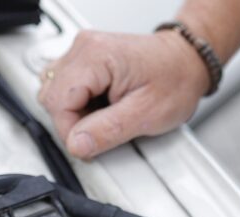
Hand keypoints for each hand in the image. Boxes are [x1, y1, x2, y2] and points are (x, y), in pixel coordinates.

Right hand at [38, 30, 209, 158]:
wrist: (187, 64)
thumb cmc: (174, 82)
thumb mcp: (145, 115)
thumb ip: (107, 131)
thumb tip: (77, 144)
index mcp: (96, 56)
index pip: (58, 102)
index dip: (70, 131)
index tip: (90, 145)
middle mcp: (84, 48)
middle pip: (52, 97)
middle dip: (72, 124)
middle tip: (102, 132)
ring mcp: (83, 52)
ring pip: (55, 94)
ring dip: (75, 115)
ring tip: (104, 117)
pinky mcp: (86, 61)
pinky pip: (66, 89)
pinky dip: (79, 106)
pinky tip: (100, 109)